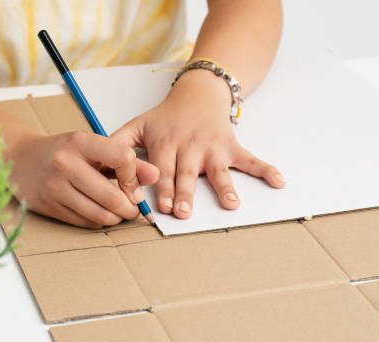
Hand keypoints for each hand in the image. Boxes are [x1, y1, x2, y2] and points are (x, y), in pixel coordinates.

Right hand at [5, 130, 158, 227]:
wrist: (19, 158)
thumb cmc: (63, 151)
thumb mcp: (93, 147)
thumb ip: (125, 161)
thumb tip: (155, 176)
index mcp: (81, 141)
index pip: (123, 158)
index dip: (135, 176)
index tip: (133, 184)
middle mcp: (66, 163)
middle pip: (113, 196)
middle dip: (130, 208)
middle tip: (133, 208)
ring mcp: (55, 187)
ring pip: (100, 215)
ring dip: (116, 218)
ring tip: (120, 213)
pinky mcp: (49, 206)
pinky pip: (85, 222)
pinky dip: (99, 221)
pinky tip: (100, 213)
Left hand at [112, 69, 284, 218]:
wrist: (198, 92)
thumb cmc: (166, 115)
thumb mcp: (138, 125)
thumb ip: (117, 144)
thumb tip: (98, 168)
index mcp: (165, 143)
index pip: (159, 169)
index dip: (157, 187)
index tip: (157, 206)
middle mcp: (189, 146)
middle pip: (186, 173)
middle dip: (184, 193)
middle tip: (183, 212)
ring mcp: (212, 147)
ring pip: (218, 170)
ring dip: (225, 187)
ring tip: (231, 204)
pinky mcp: (231, 146)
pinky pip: (251, 159)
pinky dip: (266, 170)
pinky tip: (279, 181)